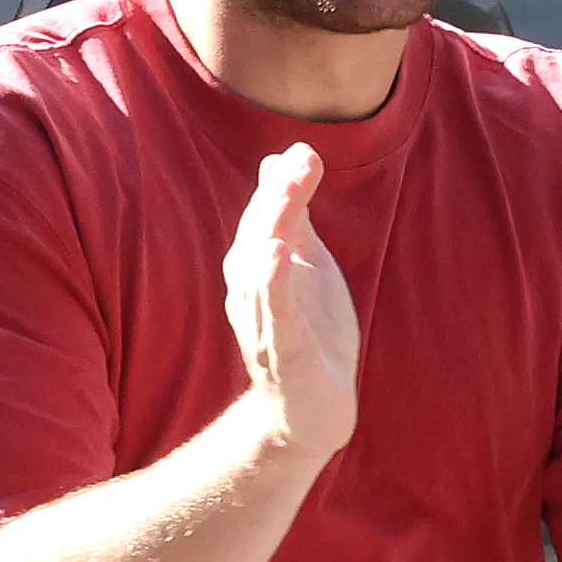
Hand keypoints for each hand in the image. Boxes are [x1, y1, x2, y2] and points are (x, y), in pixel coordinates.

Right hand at [222, 143, 359, 463]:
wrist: (313, 411)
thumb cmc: (308, 333)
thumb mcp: (306, 263)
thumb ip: (294, 216)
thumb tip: (279, 159)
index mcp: (254, 270)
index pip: (262, 219)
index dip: (281, 184)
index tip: (305, 150)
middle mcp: (249, 295)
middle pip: (254, 238)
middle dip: (275, 199)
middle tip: (300, 161)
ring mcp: (263, 326)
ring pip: (257, 273)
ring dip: (270, 230)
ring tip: (287, 193)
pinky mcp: (282, 357)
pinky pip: (274, 317)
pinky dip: (271, 285)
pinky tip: (274, 255)